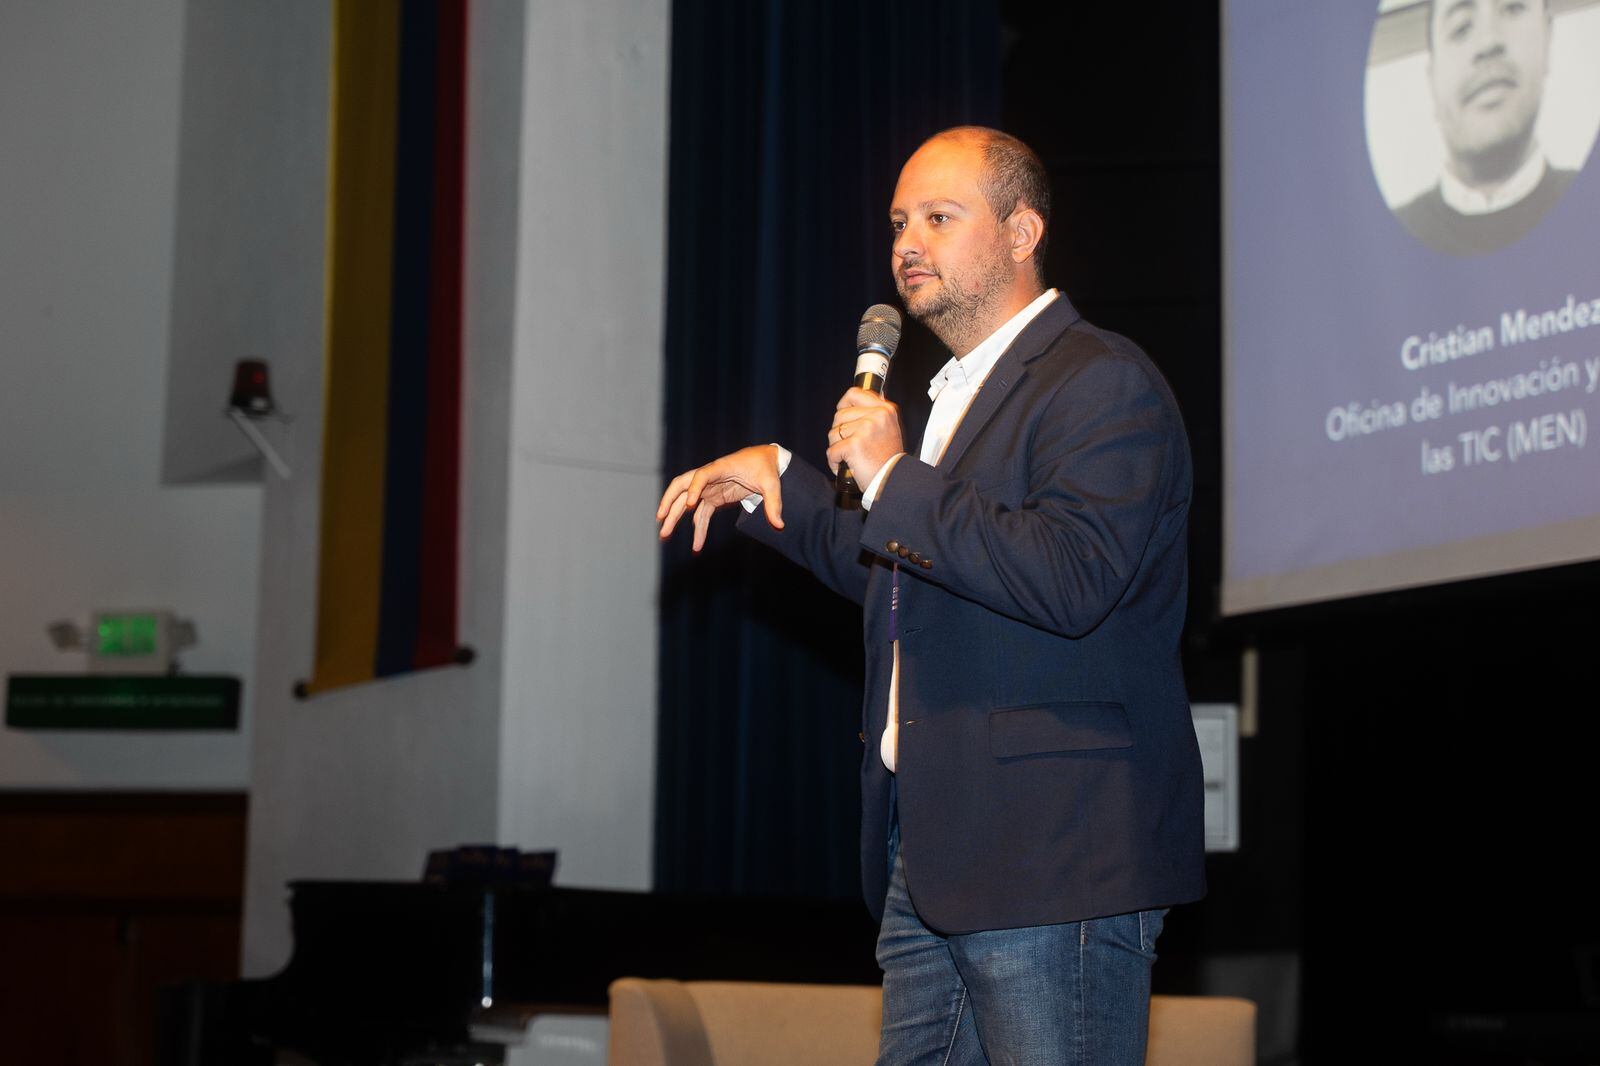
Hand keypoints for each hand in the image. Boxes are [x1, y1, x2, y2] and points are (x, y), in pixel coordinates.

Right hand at [657, 444, 783, 551]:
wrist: (765, 461)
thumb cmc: (766, 467)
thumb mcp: (772, 483)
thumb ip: (774, 503)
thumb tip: (779, 525)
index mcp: (721, 468)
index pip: (701, 475)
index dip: (694, 489)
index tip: (691, 505)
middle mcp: (709, 477)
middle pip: (681, 486)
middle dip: (669, 501)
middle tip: (660, 518)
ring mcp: (709, 489)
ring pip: (686, 503)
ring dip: (675, 518)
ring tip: (664, 535)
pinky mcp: (714, 498)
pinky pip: (701, 515)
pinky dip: (697, 529)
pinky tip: (696, 546)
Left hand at [826, 388, 902, 488]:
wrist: (893, 480)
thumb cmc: (888, 460)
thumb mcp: (888, 429)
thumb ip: (873, 415)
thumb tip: (849, 406)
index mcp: (885, 410)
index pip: (855, 393)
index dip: (844, 404)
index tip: (842, 413)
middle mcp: (877, 416)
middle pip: (839, 415)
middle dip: (838, 432)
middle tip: (848, 445)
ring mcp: (865, 429)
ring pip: (833, 433)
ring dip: (836, 447)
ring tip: (848, 457)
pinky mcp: (854, 445)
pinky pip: (832, 451)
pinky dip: (834, 461)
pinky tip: (843, 466)